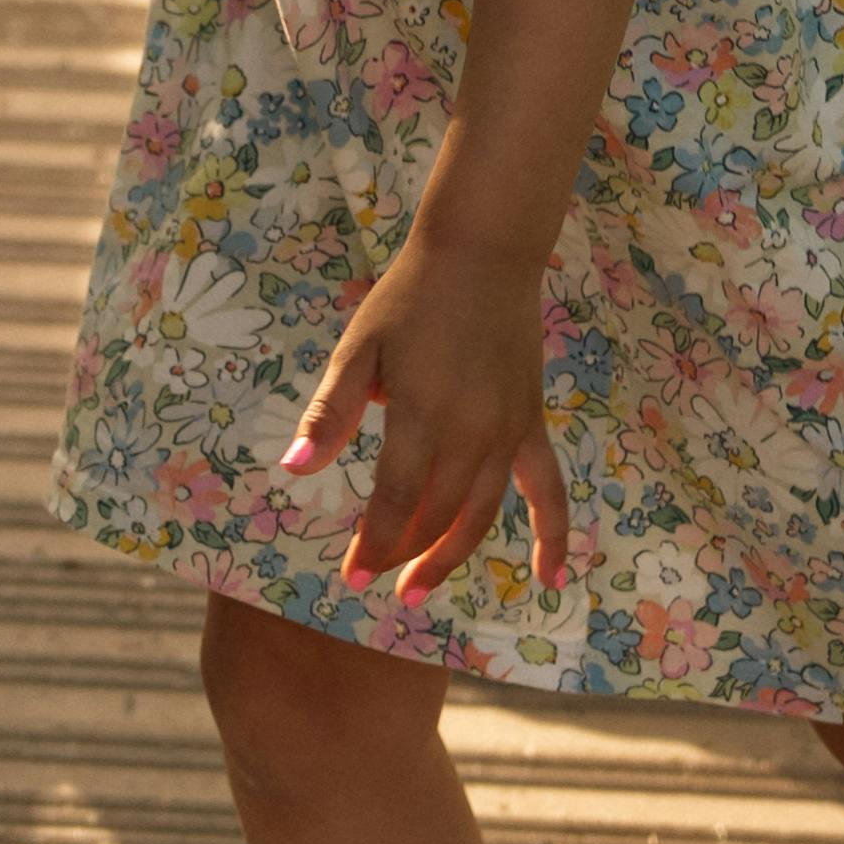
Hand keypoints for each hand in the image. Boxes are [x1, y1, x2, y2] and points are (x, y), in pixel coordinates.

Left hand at [283, 223, 571, 603]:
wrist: (481, 255)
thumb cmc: (409, 299)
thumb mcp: (359, 348)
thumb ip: (331, 413)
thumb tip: (291, 469)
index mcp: (423, 414)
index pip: (396, 501)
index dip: (373, 544)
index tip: (350, 577)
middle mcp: (472, 432)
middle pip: (437, 515)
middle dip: (402, 554)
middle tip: (373, 579)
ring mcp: (508, 432)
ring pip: (481, 513)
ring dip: (451, 556)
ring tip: (418, 589)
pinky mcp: (531, 424)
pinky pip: (548, 490)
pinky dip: (552, 536)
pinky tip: (550, 577)